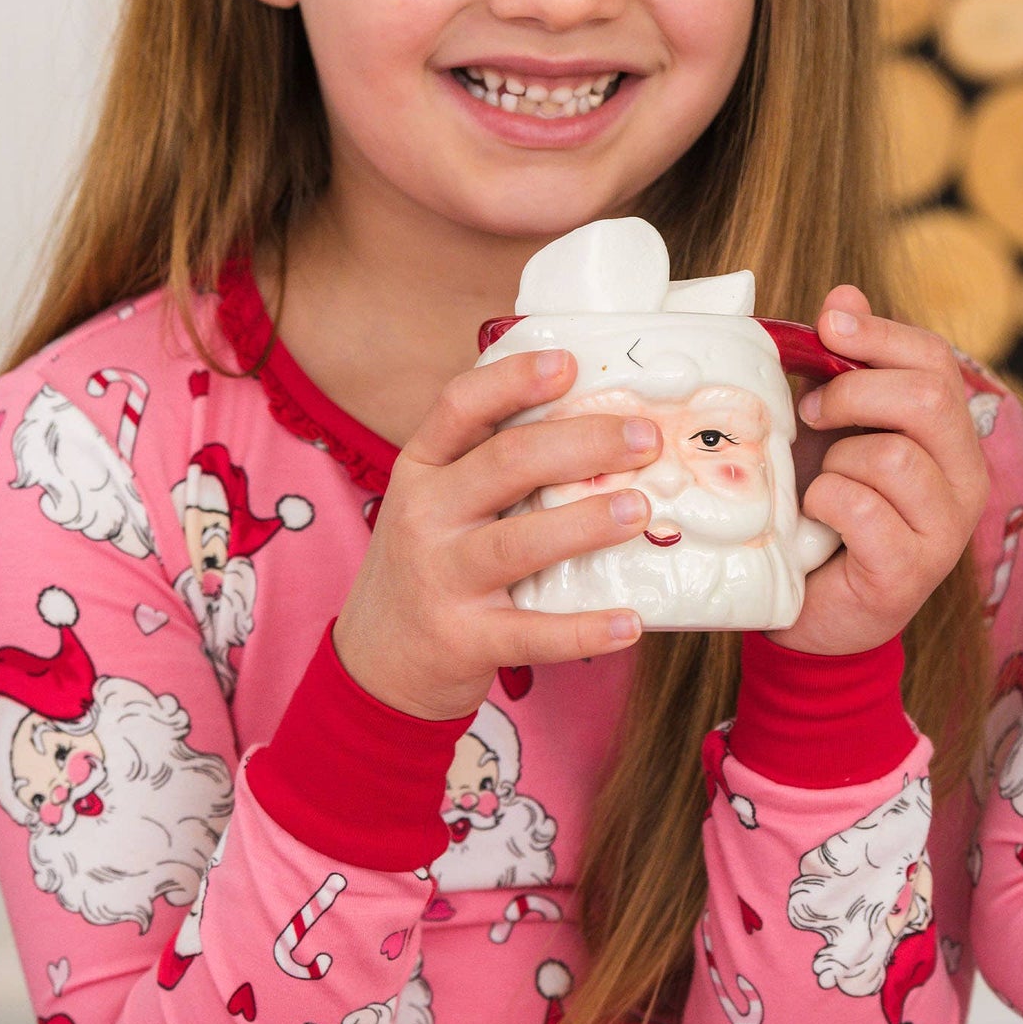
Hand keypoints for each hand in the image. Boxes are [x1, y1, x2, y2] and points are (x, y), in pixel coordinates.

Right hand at [333, 350, 656, 719]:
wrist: (378, 660)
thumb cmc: (430, 563)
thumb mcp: (437, 499)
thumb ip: (492, 462)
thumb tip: (597, 416)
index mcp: (423, 468)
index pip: (460, 406)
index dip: (514, 380)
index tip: (569, 363)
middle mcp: (426, 516)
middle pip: (505, 464)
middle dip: (582, 444)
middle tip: (644, 439)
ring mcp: (442, 578)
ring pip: (518, 543)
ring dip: (584, 523)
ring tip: (640, 510)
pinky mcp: (464, 639)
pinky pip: (531, 633)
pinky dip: (583, 629)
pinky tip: (630, 622)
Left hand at [768, 286, 989, 656]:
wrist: (807, 608)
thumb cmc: (820, 511)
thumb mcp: (826, 430)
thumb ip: (840, 366)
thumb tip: (843, 296)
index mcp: (949, 435)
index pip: (934, 359)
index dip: (878, 333)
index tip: (828, 326)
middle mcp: (965, 478)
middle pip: (928, 398)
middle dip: (853, 391)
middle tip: (809, 413)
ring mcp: (945, 529)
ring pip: (891, 456)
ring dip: (834, 462)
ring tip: (817, 485)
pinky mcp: (912, 572)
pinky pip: (863, 508)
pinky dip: (823, 504)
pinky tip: (815, 522)